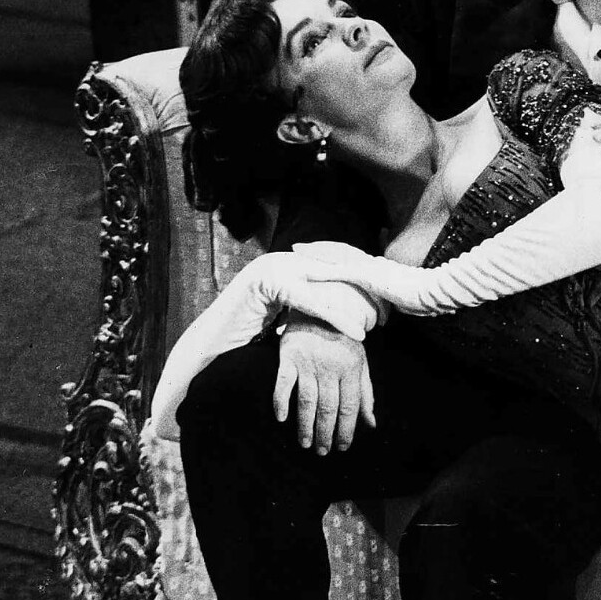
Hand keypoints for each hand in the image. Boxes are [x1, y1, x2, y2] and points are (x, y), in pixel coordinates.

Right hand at [233, 250, 380, 338]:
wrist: (213, 341)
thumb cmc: (249, 331)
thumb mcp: (287, 310)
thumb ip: (309, 300)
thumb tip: (342, 304)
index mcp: (292, 260)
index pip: (336, 266)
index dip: (360, 282)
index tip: (384, 300)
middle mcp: (286, 258)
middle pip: (337, 270)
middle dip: (364, 291)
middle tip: (388, 312)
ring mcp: (276, 267)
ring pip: (327, 286)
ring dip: (355, 306)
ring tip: (378, 325)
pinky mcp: (269, 283)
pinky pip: (311, 301)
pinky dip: (337, 318)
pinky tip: (357, 332)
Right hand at [276, 313, 375, 454]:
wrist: (320, 307)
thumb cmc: (343, 341)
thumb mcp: (360, 363)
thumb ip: (365, 393)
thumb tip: (371, 424)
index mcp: (351, 368)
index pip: (350, 406)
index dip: (346, 429)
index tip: (342, 447)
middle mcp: (330, 366)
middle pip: (328, 407)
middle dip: (325, 433)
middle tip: (322, 452)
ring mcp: (308, 361)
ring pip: (307, 400)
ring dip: (305, 425)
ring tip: (305, 444)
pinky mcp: (289, 357)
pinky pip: (283, 383)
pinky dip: (281, 401)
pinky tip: (281, 419)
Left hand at [294, 240, 434, 315]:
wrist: (434, 292)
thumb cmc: (423, 297)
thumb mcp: (403, 298)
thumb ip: (393, 298)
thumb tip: (388, 307)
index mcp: (378, 267)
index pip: (350, 258)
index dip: (332, 254)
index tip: (316, 252)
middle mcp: (372, 263)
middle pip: (340, 252)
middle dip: (319, 249)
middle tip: (298, 247)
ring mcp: (370, 267)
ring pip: (338, 257)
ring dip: (317, 254)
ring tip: (298, 252)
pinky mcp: (369, 276)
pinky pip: (341, 272)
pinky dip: (324, 271)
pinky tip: (308, 272)